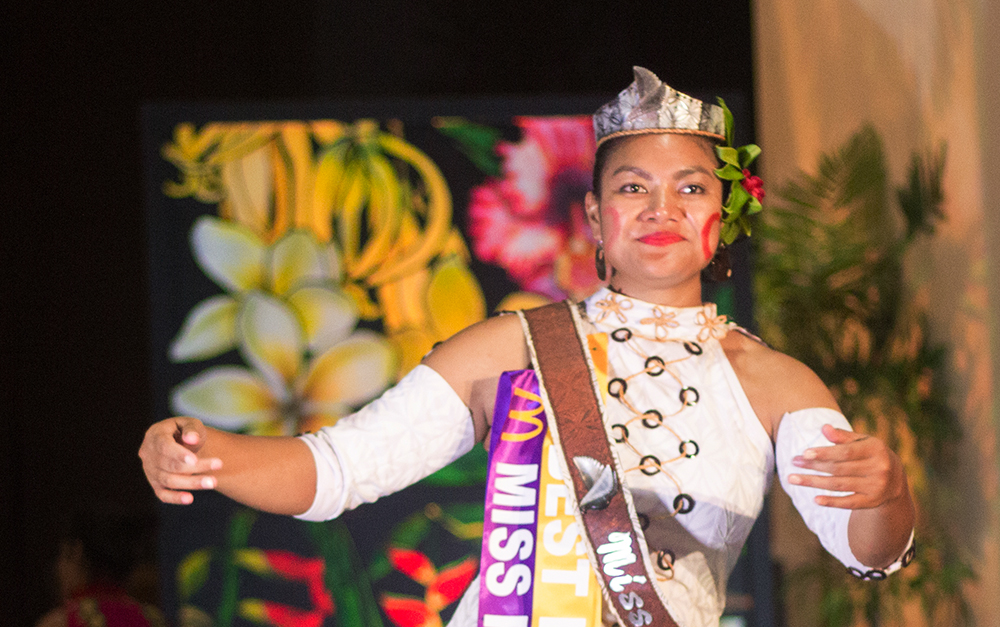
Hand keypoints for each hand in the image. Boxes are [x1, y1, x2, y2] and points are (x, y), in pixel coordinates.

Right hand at [138, 417, 221, 504]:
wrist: (179, 442)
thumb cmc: (186, 431)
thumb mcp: (190, 424)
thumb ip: (191, 429)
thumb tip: (192, 439)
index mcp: (155, 435)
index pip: (164, 446)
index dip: (178, 454)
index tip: (194, 460)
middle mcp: (148, 454)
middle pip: (170, 465)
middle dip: (194, 468)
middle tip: (216, 469)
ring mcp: (150, 471)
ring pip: (169, 480)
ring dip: (191, 483)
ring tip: (212, 482)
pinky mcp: (155, 484)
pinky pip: (162, 494)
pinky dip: (175, 498)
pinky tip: (190, 499)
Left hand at [788, 424, 907, 509]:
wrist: (895, 479)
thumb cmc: (871, 454)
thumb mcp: (862, 441)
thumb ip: (843, 436)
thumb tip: (824, 428)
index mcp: (875, 449)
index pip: (845, 452)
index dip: (824, 453)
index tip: (805, 453)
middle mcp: (878, 469)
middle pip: (838, 469)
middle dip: (813, 466)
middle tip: (794, 462)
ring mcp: (876, 487)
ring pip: (839, 485)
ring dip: (814, 482)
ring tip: (793, 479)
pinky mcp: (872, 502)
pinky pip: (849, 503)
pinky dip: (832, 502)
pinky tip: (815, 499)